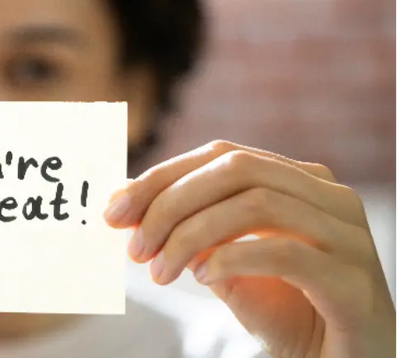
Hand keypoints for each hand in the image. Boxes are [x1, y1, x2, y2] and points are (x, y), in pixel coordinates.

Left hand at [104, 141, 396, 357]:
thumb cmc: (286, 312)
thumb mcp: (226, 263)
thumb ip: (190, 229)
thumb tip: (127, 203)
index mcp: (299, 181)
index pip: (222, 156)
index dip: (161, 177)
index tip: (115, 210)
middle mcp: (328, 196)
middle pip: (236, 169)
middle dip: (170, 203)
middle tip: (133, 247)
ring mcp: (348, 235)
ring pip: (257, 204)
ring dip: (192, 235)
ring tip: (159, 271)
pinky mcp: (354, 281)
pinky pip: (285, 253)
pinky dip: (232, 259)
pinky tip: (202, 279)